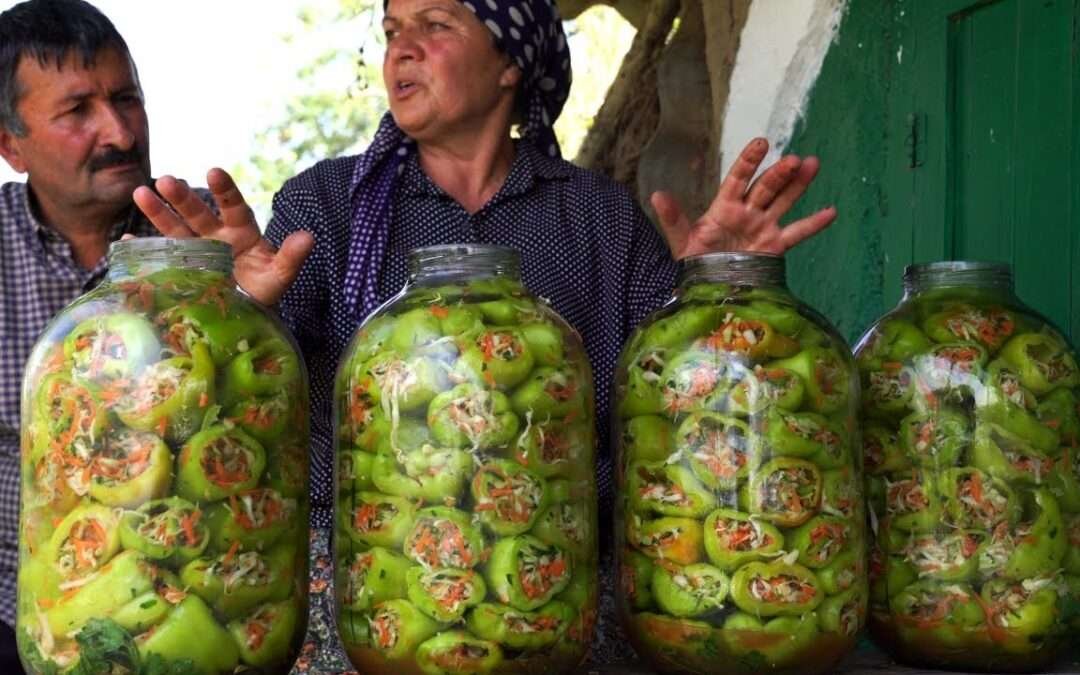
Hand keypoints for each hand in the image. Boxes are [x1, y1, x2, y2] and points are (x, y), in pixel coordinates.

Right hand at [133, 168, 313, 305]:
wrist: (247, 314)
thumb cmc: (265, 290)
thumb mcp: (279, 276)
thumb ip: (291, 257)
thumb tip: (309, 236)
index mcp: (241, 233)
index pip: (234, 208)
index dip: (225, 190)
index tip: (214, 172)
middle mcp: (215, 237)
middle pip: (198, 214)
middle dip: (183, 198)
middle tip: (165, 180)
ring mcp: (195, 253)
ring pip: (175, 229)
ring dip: (158, 213)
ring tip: (140, 193)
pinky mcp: (179, 270)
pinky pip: (158, 258)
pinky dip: (142, 251)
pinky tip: (125, 243)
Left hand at [650, 138, 835, 258]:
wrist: (709, 287)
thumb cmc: (695, 261)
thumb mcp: (681, 241)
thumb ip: (673, 219)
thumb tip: (656, 195)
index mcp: (724, 207)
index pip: (738, 179)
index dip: (749, 161)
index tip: (761, 143)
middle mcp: (747, 212)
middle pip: (766, 188)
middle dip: (779, 174)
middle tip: (794, 160)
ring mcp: (763, 227)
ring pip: (784, 201)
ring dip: (798, 184)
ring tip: (813, 164)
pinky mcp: (775, 246)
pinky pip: (797, 233)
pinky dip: (814, 224)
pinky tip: (831, 212)